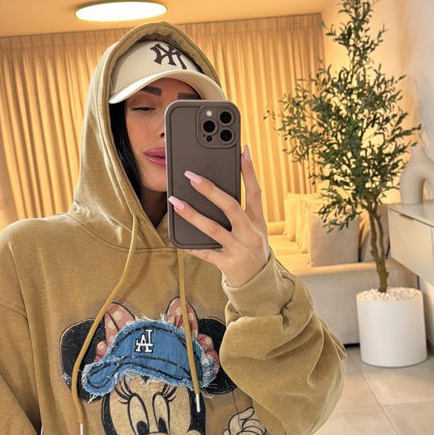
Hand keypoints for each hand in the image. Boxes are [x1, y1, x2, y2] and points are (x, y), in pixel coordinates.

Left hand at [167, 145, 268, 286]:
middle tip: (192, 176)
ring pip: (213, 229)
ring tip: (175, 202)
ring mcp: (239, 250)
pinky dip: (191, 245)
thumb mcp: (254, 230)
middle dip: (210, 190)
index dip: (250, 171)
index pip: (256, 192)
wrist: (258, 284)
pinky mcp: (228, 265)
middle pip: (231, 206)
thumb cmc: (251, 250)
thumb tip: (216, 188)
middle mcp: (250, 234)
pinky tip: (178, 239)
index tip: (243, 151)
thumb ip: (242, 212)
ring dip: (192, 214)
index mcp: (258, 222)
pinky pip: (205, 252)